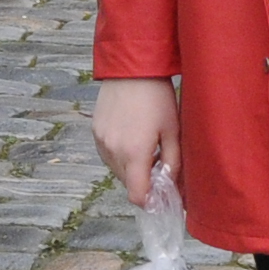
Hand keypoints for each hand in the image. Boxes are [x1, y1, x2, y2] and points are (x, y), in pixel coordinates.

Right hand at [93, 76, 181, 205]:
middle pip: (126, 183)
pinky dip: (119, 155)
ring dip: (130, 168)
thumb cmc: (157, 97)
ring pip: (116, 170)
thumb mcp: (173, 131)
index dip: (149, 201)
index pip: (136, 195)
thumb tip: (172, 187)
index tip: (160, 197)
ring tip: (145, 148)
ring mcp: (101, 141)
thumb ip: (173, 163)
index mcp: (134, 153)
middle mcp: (113, 150)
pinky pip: (107, 154)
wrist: (132, 67)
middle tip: (158, 167)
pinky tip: (132, 137)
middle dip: (142, 181)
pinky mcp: (95, 131)